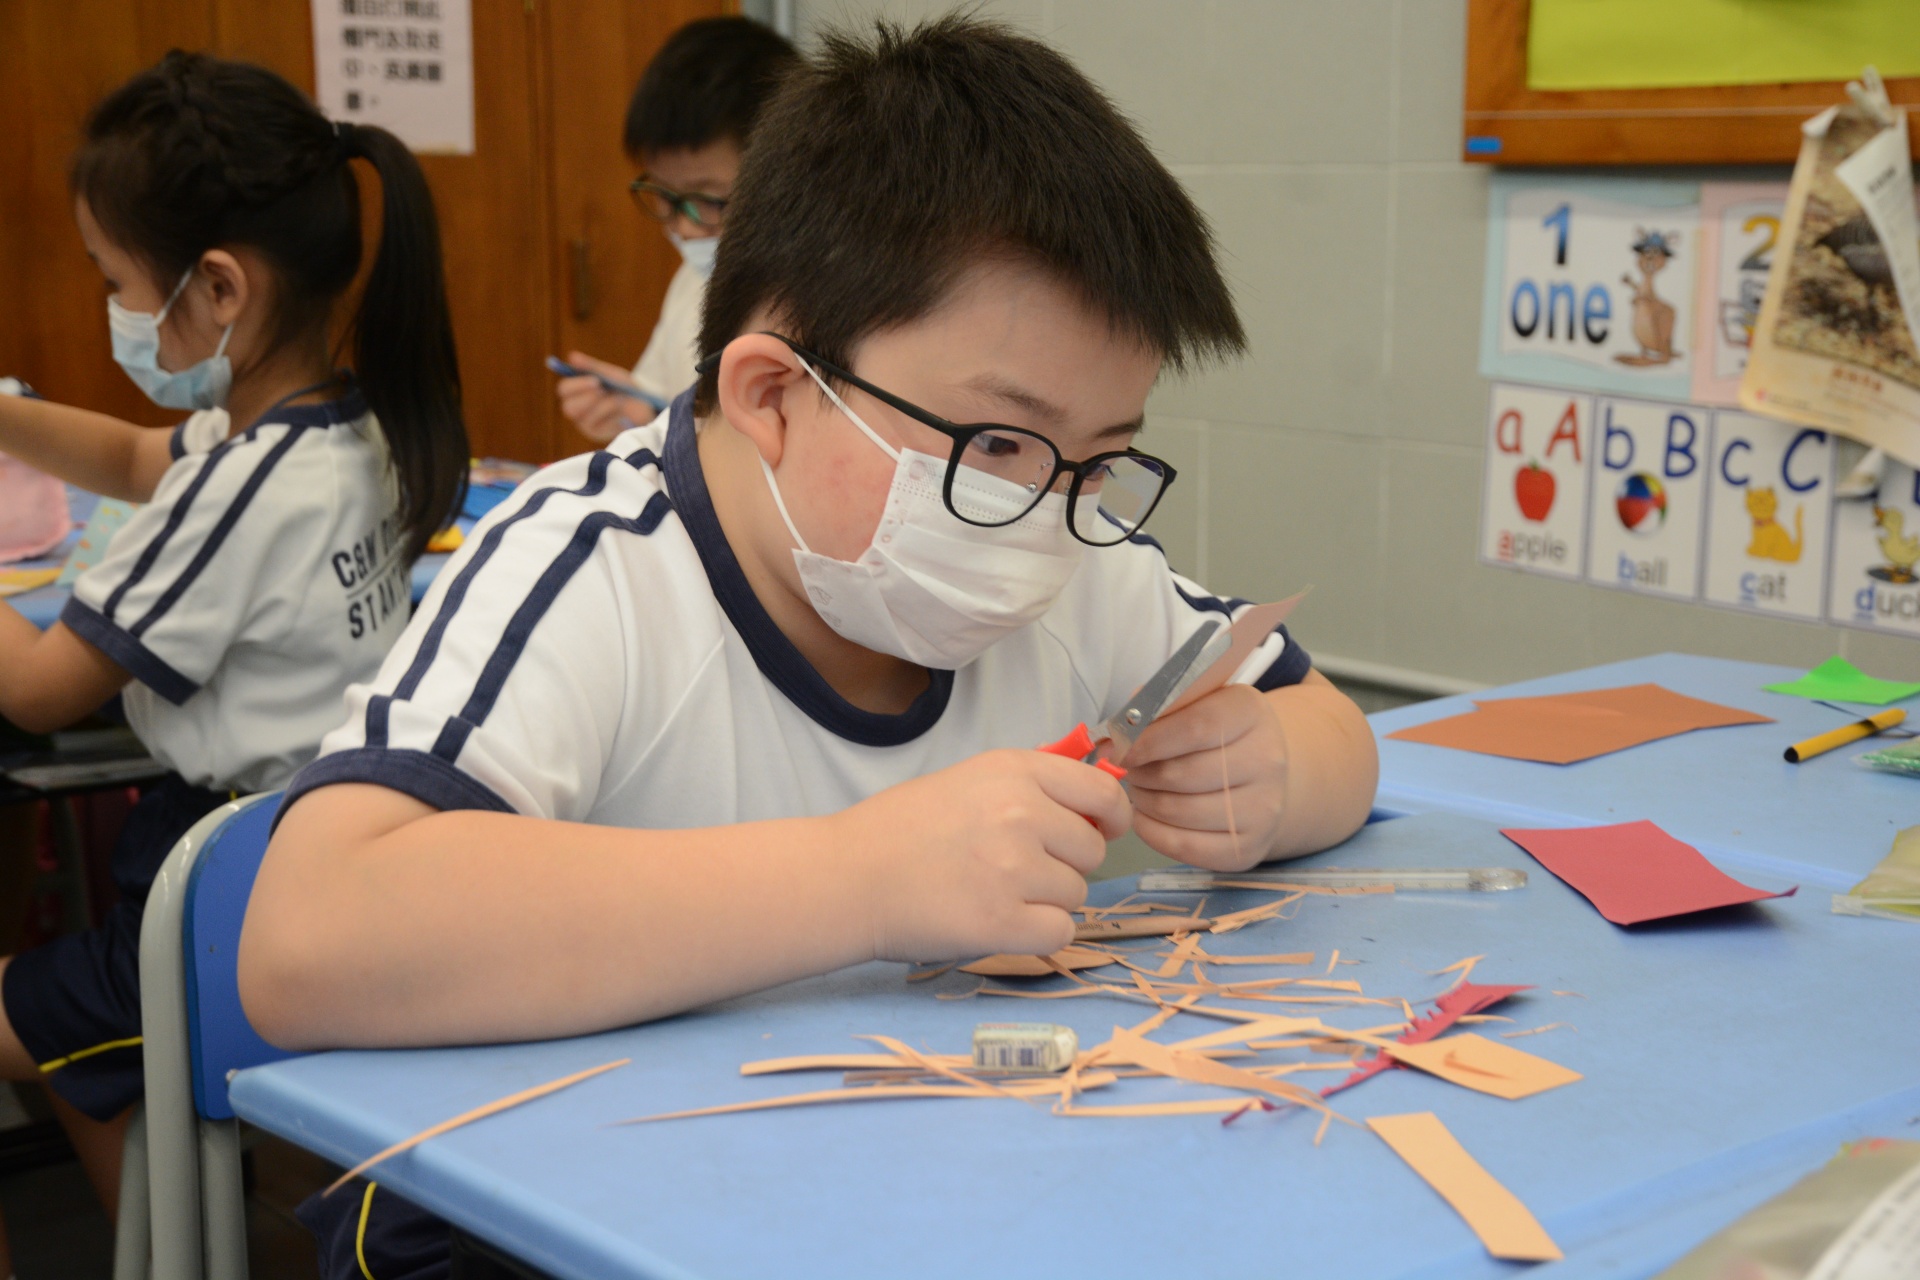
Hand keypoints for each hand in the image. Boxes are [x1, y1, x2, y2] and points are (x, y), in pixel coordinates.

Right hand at [556, 351, 638, 443]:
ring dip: (605, 406)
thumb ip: (591, 366)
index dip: (577, 385)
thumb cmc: (623, 388)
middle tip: (604, 390)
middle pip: (569, 408)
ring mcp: (586, 424)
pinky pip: (601, 427)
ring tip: (619, 399)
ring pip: (586, 418)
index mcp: (576, 392)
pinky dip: (613, 417)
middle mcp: (577, 410)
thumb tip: (572, 357)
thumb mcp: (610, 374)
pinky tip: (622, 413)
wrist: (645, 406)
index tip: (596, 380)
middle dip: (587, 398)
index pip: (564, 390)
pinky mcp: (597, 435)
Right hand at [835, 749, 1129, 963]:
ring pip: (1076, 893)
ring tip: (995, 893)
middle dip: (1065, 863)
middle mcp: (1021, 813)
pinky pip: (1059, 931)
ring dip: (1046, 900)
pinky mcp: (1003, 921)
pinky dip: (1037, 933)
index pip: (1103, 792)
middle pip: (1092, 850)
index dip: (1110, 816)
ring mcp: (1014, 869)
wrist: (847, 876)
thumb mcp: (969, 780)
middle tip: (1017, 869)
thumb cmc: (901, 830)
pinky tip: (1000, 921)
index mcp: (1014, 771)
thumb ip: (1029, 790)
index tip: (1101, 829)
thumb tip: (1092, 812)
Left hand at [1124, 684, 1287, 871]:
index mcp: (1251, 713)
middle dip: (1142, 774)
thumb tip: (1120, 727)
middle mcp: (1267, 760)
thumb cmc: (1216, 735)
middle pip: (1184, 773)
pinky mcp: (1250, 847)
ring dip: (1144, 802)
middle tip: (1127, 771)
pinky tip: (1145, 817)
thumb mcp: (1197, 705)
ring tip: (1139, 790)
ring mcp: (1263, 808)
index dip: (1150, 740)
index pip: (1197, 726)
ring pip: (1181, 811)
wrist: (1260, 776)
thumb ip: (1160, 708)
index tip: (1122, 748)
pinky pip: (1186, 847)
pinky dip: (1153, 833)